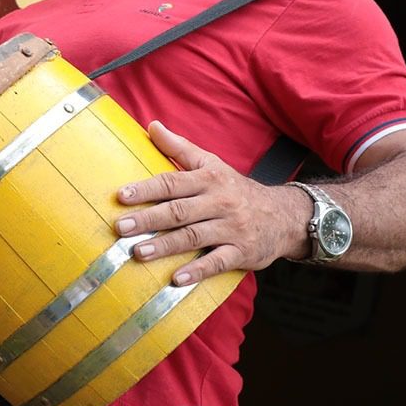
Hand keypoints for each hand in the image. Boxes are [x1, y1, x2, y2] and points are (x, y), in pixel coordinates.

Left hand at [114, 120, 303, 284]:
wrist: (284, 216)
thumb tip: (152, 125)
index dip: (146, 189)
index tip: (121, 196)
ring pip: (194, 237)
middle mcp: (220, 202)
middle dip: (148, 219)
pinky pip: (217, 262)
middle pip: (179, 211)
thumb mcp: (211, 164)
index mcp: (209, 179)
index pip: (172, 182)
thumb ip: (179, 148)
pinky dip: (197, 271)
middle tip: (120, 227)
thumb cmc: (235, 188)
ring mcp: (232, 228)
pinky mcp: (242, 252)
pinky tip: (176, 279)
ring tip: (138, 252)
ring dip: (165, 246)